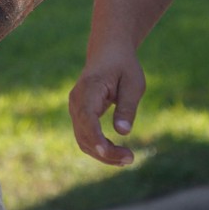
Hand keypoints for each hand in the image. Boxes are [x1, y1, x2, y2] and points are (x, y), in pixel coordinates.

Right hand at [68, 50, 145, 166]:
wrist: (108, 51)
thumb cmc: (123, 65)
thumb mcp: (133, 83)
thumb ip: (127, 106)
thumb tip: (124, 132)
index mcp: (89, 89)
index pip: (87, 119)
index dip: (96, 139)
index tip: (109, 153)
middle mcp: (76, 101)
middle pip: (85, 135)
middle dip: (105, 152)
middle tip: (131, 158)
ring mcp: (75, 109)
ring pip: (83, 140)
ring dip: (102, 154)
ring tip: (127, 158)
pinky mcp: (80, 115)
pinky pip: (86, 136)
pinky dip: (99, 147)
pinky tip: (117, 153)